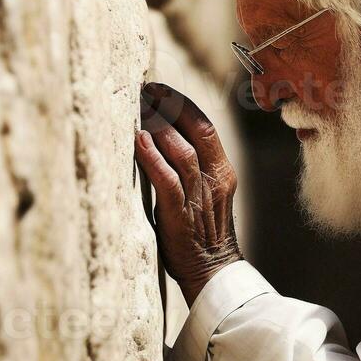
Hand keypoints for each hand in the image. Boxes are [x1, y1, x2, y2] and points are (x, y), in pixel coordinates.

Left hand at [135, 82, 242, 304]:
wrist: (213, 272)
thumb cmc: (200, 232)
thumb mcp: (202, 192)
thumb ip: (187, 167)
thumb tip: (158, 136)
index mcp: (222, 171)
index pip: (205, 126)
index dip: (181, 104)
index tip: (158, 88)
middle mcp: (215, 179)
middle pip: (197, 130)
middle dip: (170, 106)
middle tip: (145, 89)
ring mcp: (200, 197)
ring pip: (183, 152)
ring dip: (159, 127)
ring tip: (138, 108)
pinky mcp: (181, 215)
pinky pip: (169, 181)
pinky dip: (154, 159)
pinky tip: (139, 141)